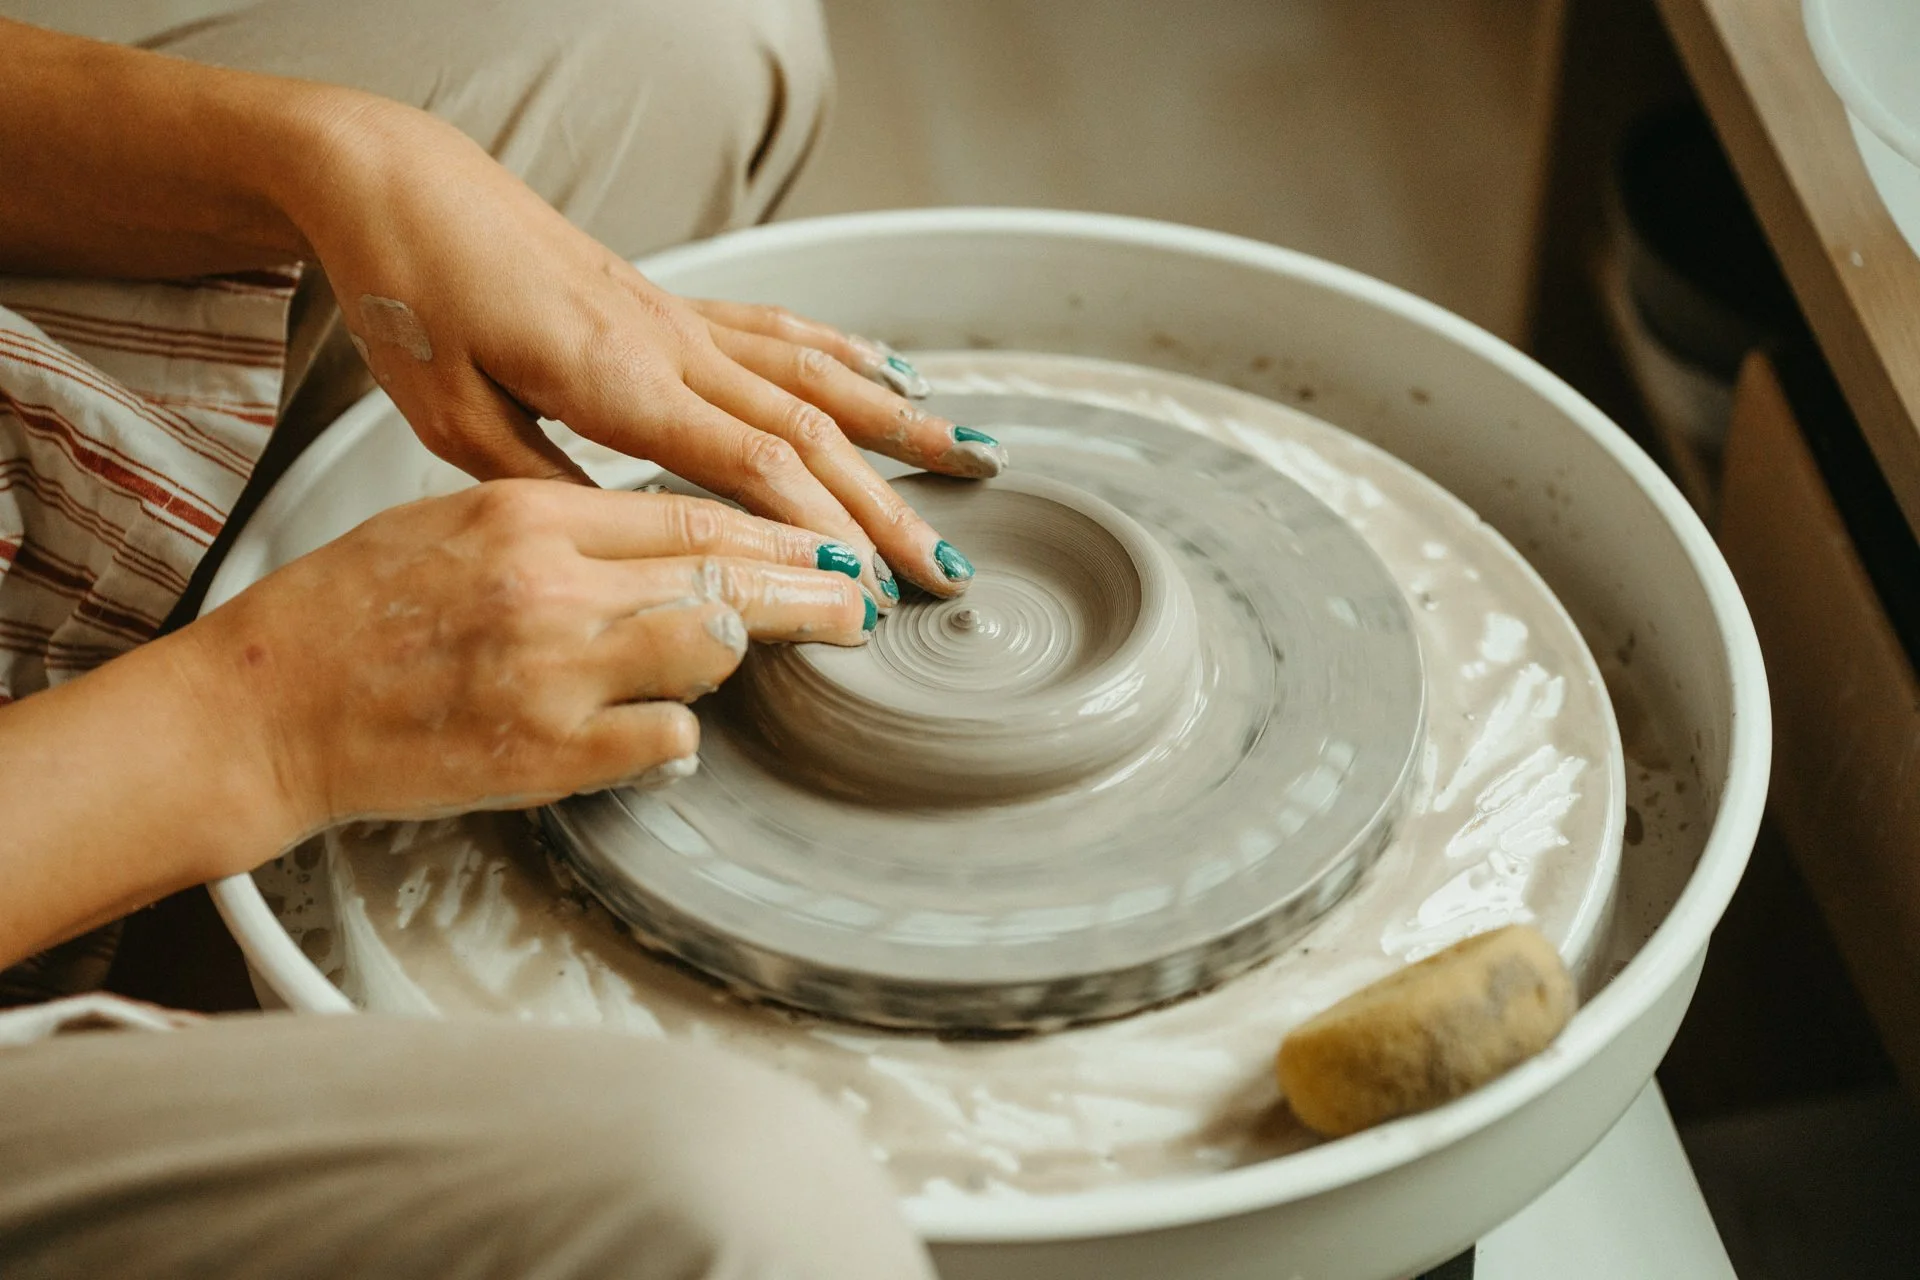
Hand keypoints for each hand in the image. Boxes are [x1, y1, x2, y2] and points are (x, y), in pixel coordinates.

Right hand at [188, 482, 871, 832]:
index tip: (822, 543)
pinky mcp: (547, 755)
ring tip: (786, 650)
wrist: (270, 704)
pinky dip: (681, 732)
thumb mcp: (455, 521)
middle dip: (809, 590)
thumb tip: (662, 539)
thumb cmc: (350, 610)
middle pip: (722, 577)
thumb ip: (563, 524)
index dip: (774, 533)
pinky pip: (663, 738)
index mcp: (528, 515)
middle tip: (862, 599)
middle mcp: (551, 587)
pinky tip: (678, 728)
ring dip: (750, 651)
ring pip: (708, 650)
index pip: (691, 514)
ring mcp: (554, 674)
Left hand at [281, 98, 1005, 606]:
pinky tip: (890, 372)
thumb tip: (624, 545)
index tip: (869, 593)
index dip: (822, 533)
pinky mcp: (670, 301)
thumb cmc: (412, 296)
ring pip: (817, 375)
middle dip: (888, 507)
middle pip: (811, 432)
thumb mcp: (449, 414)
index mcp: (619, 381)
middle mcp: (670, 345)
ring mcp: (679, 317)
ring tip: (972, 459)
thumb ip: (542, 481)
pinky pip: (781, 330)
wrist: (398, 183)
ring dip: (899, 424)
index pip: (754, 468)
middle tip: (945, 570)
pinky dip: (847, 353)